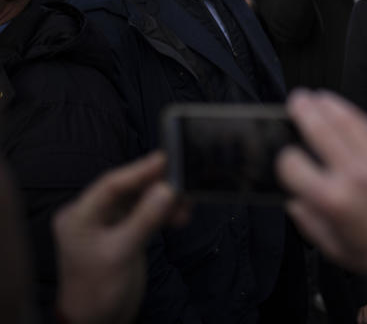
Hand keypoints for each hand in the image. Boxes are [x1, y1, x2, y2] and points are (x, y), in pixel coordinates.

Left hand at [54, 152, 183, 323]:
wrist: (98, 321)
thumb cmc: (98, 290)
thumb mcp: (121, 253)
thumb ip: (144, 219)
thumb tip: (168, 189)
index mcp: (79, 217)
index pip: (110, 185)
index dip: (138, 170)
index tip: (164, 159)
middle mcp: (93, 216)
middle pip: (128, 190)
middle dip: (156, 185)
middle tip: (182, 179)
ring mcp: (109, 224)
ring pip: (141, 201)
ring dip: (164, 201)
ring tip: (186, 205)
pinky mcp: (125, 233)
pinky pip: (147, 214)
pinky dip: (164, 214)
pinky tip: (180, 217)